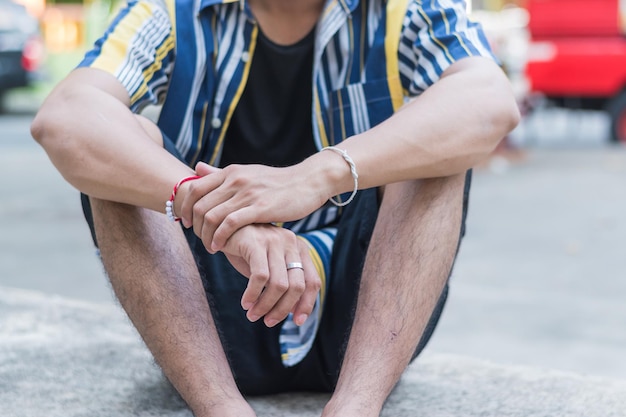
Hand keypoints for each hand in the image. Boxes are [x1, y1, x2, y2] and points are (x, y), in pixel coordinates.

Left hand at [177, 161, 328, 252]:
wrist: (309, 181)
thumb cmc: (278, 182)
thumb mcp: (247, 172)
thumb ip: (221, 173)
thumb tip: (196, 168)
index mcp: (231, 171)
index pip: (194, 188)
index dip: (184, 208)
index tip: (186, 223)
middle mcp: (235, 179)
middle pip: (199, 205)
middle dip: (194, 226)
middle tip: (199, 239)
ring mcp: (247, 193)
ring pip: (211, 216)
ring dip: (205, 235)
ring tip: (210, 247)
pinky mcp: (260, 207)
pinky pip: (229, 224)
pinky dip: (219, 237)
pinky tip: (220, 247)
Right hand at [221, 223, 320, 327]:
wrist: (223, 229)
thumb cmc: (248, 252)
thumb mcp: (270, 268)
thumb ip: (283, 285)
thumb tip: (294, 314)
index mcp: (300, 249)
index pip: (313, 282)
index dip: (307, 304)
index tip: (298, 322)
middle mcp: (291, 243)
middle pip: (297, 286)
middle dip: (282, 310)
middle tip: (268, 322)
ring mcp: (274, 240)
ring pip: (279, 284)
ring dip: (265, 305)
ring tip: (253, 315)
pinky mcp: (256, 242)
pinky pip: (260, 276)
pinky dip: (253, 294)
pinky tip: (245, 303)